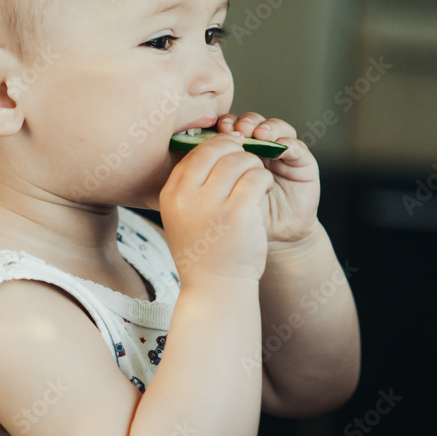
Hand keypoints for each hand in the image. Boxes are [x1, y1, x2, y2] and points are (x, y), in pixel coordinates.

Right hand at [159, 131, 273, 285]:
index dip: (218, 147)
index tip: (231, 154)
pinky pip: (257, 177)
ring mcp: (212, 204)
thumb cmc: (204, 251)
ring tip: (257, 181)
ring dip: (254, 166)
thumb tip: (216, 148)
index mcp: (171, 193)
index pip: (195, 151)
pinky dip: (265, 179)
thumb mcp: (184, 215)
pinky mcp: (238, 213)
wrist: (215, 288)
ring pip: (240, 160)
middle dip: (238, 152)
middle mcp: (187, 196)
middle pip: (217, 150)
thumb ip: (192, 184)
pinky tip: (264, 191)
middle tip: (248, 165)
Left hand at [216, 113, 319, 244]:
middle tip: (238, 128)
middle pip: (253, 124)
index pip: (231, 129)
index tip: (217, 127)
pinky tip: (281, 147)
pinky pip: (298, 148)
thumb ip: (207, 173)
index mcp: (235, 154)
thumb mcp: (217, 197)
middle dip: (245, 122)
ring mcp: (282, 157)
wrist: (264, 248)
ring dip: (267, 127)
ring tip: (259, 134)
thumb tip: (184, 148)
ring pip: (277, 129)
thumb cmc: (234, 224)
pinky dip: (289, 144)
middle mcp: (259, 151)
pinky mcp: (304, 166)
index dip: (225, 125)